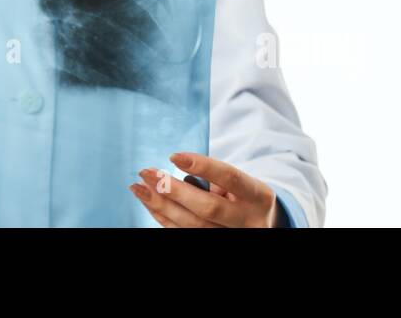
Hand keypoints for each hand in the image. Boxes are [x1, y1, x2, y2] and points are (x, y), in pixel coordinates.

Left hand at [128, 152, 282, 227]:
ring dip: (160, 205)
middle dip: (173, 190)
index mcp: (258, 196)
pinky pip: (183, 234)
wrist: (262, 225)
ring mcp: (232, 237)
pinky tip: (149, 203)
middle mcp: (248, 221)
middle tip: (147, 173)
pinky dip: (163, 218)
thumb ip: (214, 178)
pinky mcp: (214, 244)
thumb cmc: (244, 196)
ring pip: (192, 226)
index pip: (230, 178)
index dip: (202, 166)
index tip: (173, 156)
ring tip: (138, 187)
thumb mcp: (241, 183)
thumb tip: (171, 171)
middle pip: (207, 208)